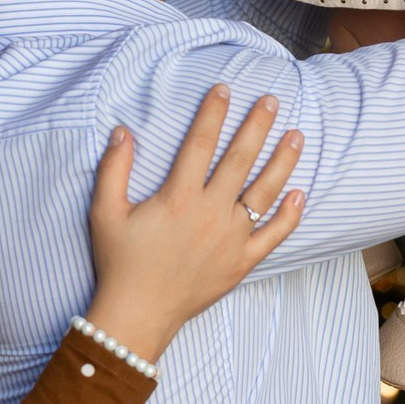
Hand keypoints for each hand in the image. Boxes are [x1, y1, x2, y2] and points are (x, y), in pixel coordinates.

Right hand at [82, 86, 304, 363]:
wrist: (138, 315)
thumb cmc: (119, 263)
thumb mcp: (104, 213)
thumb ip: (113, 169)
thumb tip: (122, 131)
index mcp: (178, 198)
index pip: (200, 144)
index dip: (213, 113)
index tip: (224, 89)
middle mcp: (210, 214)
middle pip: (240, 160)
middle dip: (257, 126)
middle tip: (272, 101)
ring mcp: (230, 239)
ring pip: (264, 193)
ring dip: (282, 162)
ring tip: (297, 136)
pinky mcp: (241, 263)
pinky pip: (272, 236)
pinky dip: (289, 215)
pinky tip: (300, 194)